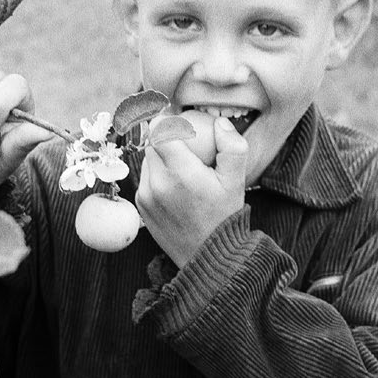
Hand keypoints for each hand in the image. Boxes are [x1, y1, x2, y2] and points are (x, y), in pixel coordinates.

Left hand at [136, 116, 247, 266]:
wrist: (208, 257)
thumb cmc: (224, 216)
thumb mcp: (237, 181)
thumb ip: (232, 146)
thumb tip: (219, 123)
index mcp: (180, 172)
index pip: (158, 129)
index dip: (166, 120)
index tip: (178, 121)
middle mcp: (157, 182)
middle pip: (152, 142)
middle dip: (166, 138)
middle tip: (185, 142)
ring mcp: (145, 195)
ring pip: (147, 160)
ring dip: (161, 157)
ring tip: (183, 167)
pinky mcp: (140, 206)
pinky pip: (145, 179)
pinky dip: (157, 175)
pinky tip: (176, 186)